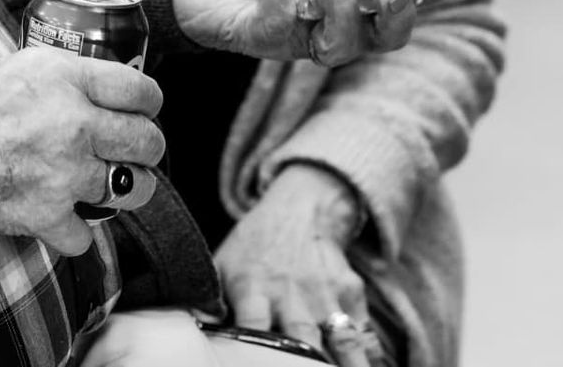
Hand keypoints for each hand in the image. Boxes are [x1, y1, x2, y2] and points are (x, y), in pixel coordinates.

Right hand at [0, 34, 163, 255]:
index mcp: (64, 78)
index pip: (137, 88)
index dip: (147, 98)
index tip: (143, 104)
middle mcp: (78, 126)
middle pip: (147, 141)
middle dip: (147, 145)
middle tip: (136, 146)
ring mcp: (67, 176)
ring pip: (131, 190)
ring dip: (127, 189)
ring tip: (117, 186)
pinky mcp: (46, 216)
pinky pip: (83, 236)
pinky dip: (74, 233)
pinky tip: (64, 223)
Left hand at [215, 165, 381, 364]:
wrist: (300, 211)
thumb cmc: (254, 248)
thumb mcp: (223, 263)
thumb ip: (209, 299)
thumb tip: (195, 329)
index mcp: (253, 287)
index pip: (253, 325)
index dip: (256, 350)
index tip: (257, 363)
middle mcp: (292, 292)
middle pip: (302, 336)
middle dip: (307, 362)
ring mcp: (325, 294)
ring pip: (342, 337)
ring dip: (349, 362)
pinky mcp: (352, 292)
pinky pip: (363, 331)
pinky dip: (367, 352)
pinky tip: (365, 364)